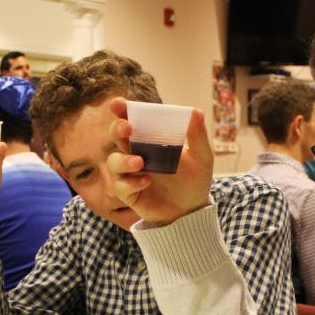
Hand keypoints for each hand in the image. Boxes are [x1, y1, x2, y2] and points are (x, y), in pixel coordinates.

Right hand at [106, 99, 212, 225]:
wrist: (193, 210)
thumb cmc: (194, 180)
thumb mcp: (201, 157)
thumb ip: (197, 136)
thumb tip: (195, 111)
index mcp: (149, 139)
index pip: (132, 120)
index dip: (122, 111)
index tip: (118, 104)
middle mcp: (135, 153)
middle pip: (116, 137)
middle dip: (117, 129)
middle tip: (127, 128)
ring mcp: (130, 174)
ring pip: (113, 162)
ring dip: (124, 160)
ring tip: (141, 162)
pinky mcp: (129, 194)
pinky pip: (121, 186)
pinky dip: (131, 182)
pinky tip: (147, 181)